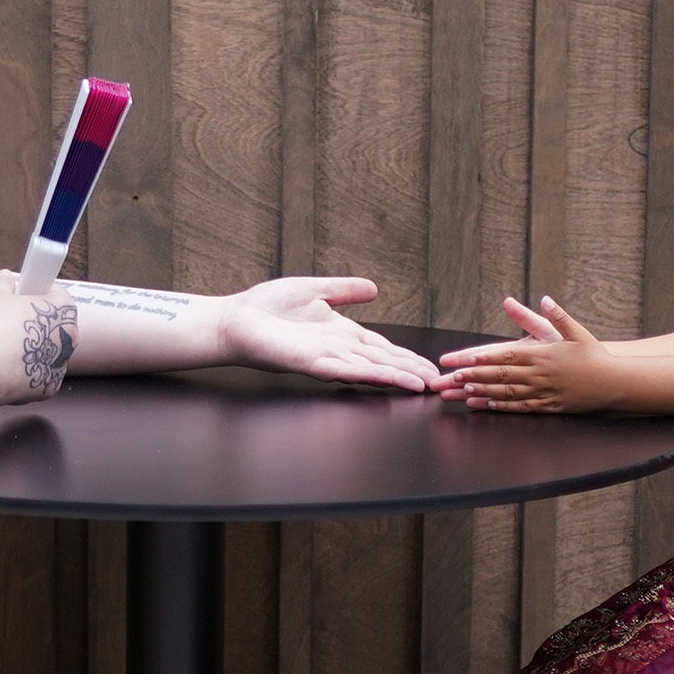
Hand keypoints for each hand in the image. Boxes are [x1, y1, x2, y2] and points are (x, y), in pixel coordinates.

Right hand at [0, 266, 78, 403]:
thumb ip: (5, 282)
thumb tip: (6, 277)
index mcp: (64, 310)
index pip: (58, 295)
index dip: (41, 293)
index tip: (29, 296)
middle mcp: (71, 338)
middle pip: (57, 327)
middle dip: (40, 324)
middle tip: (15, 323)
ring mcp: (62, 365)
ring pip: (51, 354)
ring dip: (37, 350)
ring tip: (8, 348)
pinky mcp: (50, 387)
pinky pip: (41, 377)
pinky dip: (28, 374)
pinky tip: (10, 369)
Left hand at [214, 277, 436, 391]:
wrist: (234, 320)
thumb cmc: (266, 308)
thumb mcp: (314, 291)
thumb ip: (344, 290)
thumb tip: (374, 288)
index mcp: (340, 333)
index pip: (380, 346)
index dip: (405, 355)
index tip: (429, 365)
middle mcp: (336, 349)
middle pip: (381, 361)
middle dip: (409, 371)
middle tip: (438, 383)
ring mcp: (325, 358)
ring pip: (369, 369)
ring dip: (396, 377)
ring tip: (422, 385)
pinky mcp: (309, 363)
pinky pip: (344, 369)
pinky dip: (368, 374)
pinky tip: (387, 378)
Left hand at [436, 295, 615, 411]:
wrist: (614, 383)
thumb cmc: (594, 356)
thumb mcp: (577, 332)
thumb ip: (558, 316)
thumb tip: (544, 299)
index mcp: (543, 355)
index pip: (505, 356)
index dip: (482, 358)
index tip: (462, 359)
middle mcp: (539, 374)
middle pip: (499, 376)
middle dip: (472, 377)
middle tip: (449, 378)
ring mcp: (542, 392)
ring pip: (505, 393)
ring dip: (480, 392)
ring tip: (459, 391)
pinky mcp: (547, 406)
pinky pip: (518, 407)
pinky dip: (498, 406)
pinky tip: (482, 405)